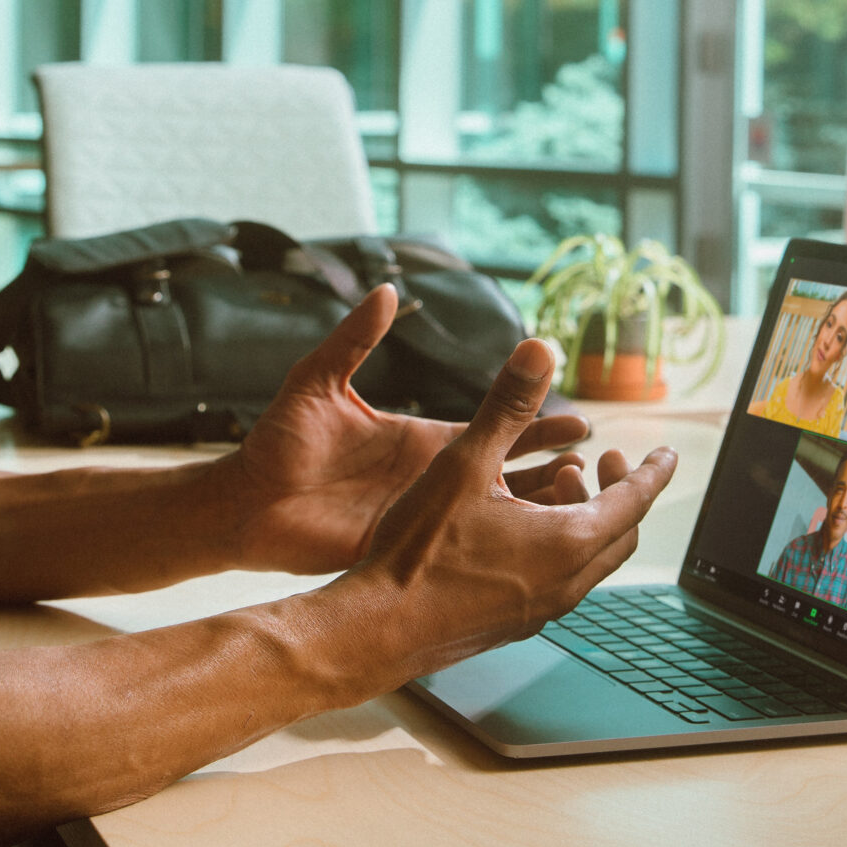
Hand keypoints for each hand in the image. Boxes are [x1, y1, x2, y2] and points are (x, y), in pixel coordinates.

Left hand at [216, 286, 594, 574]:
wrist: (244, 503)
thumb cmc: (278, 443)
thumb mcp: (316, 381)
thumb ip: (353, 339)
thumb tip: (385, 290)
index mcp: (419, 438)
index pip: (491, 430)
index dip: (535, 424)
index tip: (581, 419)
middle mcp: (429, 478)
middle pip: (507, 475)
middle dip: (555, 472)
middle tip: (603, 468)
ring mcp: (418, 518)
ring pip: (493, 519)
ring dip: (535, 513)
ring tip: (581, 509)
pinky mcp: (402, 550)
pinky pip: (459, 554)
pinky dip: (497, 553)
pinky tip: (530, 556)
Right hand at [334, 337, 677, 676]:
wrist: (378, 630)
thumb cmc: (420, 550)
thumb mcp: (465, 464)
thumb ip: (505, 404)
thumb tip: (539, 348)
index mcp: (568, 542)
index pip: (635, 500)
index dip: (652, 471)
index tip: (666, 455)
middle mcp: (566, 582)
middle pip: (621, 532)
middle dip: (620, 491)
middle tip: (602, 460)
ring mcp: (542, 609)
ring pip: (591, 560)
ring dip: (586, 518)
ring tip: (554, 485)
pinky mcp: (515, 624)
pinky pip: (561, 580)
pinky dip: (561, 546)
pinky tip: (519, 528)